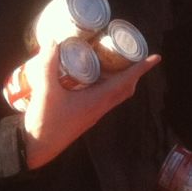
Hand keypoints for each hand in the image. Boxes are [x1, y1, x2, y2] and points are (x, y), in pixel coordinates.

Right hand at [16, 46, 162, 168]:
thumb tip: (53, 42)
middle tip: (131, 53)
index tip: (156, 58)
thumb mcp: (45, 91)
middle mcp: (100, 107)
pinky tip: (91, 75)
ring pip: (115, 93)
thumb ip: (48, 66)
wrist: (35, 148)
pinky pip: (104, 97)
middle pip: (125, 87)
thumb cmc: (44, 122)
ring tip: (113, 59)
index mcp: (98, 100)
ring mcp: (93, 112)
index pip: (126, 81)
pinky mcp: (85, 115)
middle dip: (133, 70)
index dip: (141, 69)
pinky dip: (106, 84)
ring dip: (120, 77)